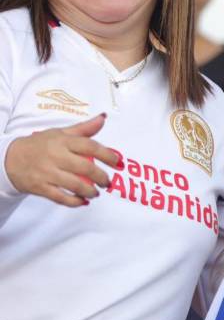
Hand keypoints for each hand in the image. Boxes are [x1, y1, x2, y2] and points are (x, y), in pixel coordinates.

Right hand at [4, 113, 122, 206]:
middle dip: (101, 177)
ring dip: (90, 191)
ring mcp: (47, 172)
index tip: (118, 162)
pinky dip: (74, 201)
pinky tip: (83, 201)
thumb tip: (103, 118)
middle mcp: (55, 156)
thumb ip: (83, 129)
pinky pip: (60, 197)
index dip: (107, 154)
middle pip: (85, 167)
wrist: (9, 159)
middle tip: (107, 182)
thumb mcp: (60, 133)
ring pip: (74, 184)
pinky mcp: (40, 187)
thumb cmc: (40, 144)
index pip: (89, 146)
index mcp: (62, 141)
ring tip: (97, 193)